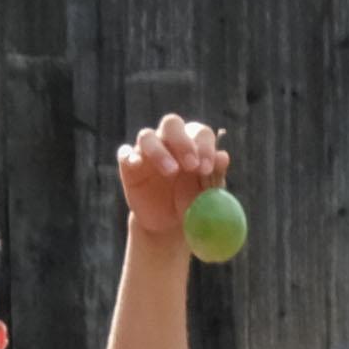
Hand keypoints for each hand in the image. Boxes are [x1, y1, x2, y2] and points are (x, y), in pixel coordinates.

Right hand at [115, 113, 230, 232]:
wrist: (168, 225)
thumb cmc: (191, 203)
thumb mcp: (206, 195)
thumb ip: (215, 176)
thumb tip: (223, 156)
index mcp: (193, 143)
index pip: (199, 132)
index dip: (205, 146)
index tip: (207, 168)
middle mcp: (168, 141)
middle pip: (172, 124)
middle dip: (182, 141)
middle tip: (192, 165)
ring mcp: (146, 151)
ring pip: (147, 136)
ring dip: (159, 151)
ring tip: (171, 172)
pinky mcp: (129, 166)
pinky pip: (124, 153)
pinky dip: (129, 156)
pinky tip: (136, 165)